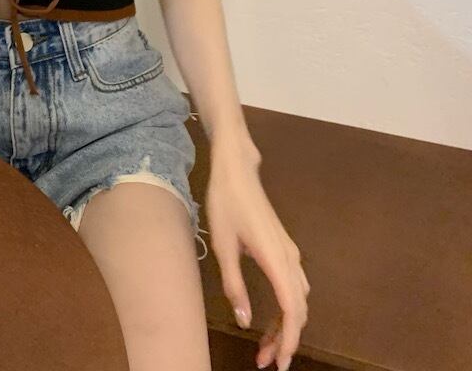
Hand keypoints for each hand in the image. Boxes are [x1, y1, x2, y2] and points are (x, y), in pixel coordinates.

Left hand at [205, 135, 309, 370]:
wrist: (236, 171)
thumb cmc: (227, 203)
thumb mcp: (223, 245)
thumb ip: (233, 284)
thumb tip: (243, 320)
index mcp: (275, 258)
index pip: (292, 310)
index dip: (288, 340)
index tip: (279, 362)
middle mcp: (289, 258)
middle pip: (298, 310)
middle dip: (285, 339)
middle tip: (265, 360)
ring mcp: (289, 252)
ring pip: (297, 299)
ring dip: (285, 324)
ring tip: (265, 344)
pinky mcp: (283, 247)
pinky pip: (292, 285)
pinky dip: (285, 307)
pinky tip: (270, 316)